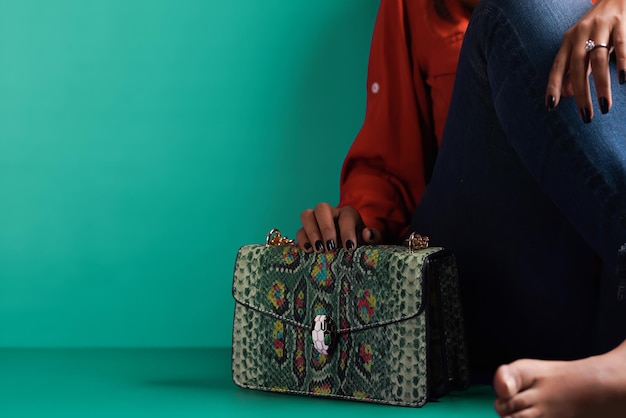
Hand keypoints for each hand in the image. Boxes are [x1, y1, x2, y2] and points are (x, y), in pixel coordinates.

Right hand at [296, 202, 380, 252]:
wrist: (350, 253)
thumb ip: (375, 238)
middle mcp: (330, 214)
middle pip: (321, 208)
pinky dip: (302, 240)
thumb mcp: (372, 243)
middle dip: (326, 228)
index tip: (349, 248)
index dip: (347, 231)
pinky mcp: (306, 233)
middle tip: (331, 248)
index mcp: (348, 214)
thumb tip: (368, 234)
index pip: (346, 216)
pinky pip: (299, 231)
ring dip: (311, 232)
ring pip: (306, 215)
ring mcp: (315, 222)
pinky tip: (309, 252)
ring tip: (319, 250)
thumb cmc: (361, 246)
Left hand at [545, 0, 625, 121]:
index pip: (558, 66)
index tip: (551, 106)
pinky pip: (622, 45)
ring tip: (604, 106)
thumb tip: (566, 94)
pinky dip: (623, 62)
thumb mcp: (583, 47)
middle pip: (577, 66)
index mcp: (568, 40)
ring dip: (601, 85)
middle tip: (585, 116)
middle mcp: (581, 33)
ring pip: (598, 59)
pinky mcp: (621, 22)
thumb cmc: (598, 28)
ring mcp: (601, 27)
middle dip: (580, 93)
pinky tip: (624, 80)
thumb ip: (575, 70)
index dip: (553, 86)